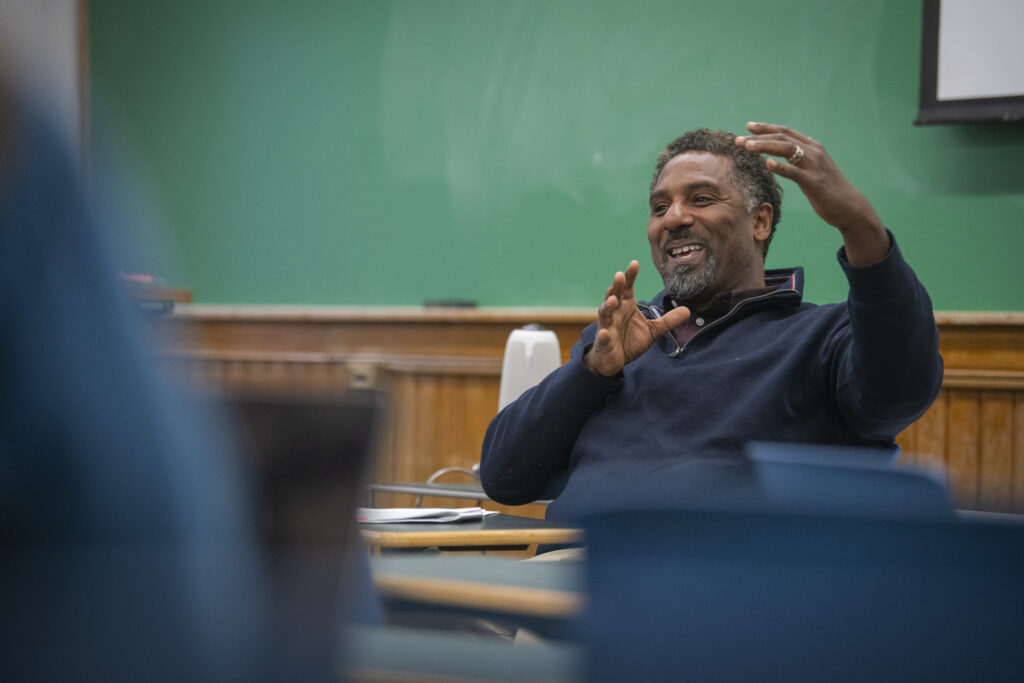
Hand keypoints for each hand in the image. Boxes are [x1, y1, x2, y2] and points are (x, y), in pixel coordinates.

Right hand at [584, 260, 690, 376]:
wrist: (614, 361)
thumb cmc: (629, 342)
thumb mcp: (653, 330)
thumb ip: (668, 320)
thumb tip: (688, 310)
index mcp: (626, 305)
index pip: (627, 287)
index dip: (630, 275)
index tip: (635, 263)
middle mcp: (615, 312)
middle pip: (614, 294)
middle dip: (617, 285)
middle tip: (620, 275)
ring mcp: (607, 326)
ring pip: (605, 312)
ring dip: (607, 305)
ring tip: (613, 300)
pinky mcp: (604, 342)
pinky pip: (603, 337)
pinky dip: (603, 335)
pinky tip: (605, 333)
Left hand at [735, 122, 888, 265]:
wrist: (849, 206)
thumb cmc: (828, 189)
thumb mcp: (813, 169)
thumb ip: (801, 159)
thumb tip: (787, 153)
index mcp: (812, 147)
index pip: (785, 133)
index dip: (766, 128)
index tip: (748, 126)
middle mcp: (814, 152)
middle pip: (783, 138)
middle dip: (759, 137)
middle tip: (739, 140)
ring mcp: (815, 166)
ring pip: (787, 150)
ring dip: (765, 147)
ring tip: (747, 147)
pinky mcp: (815, 182)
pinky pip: (795, 172)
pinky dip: (781, 167)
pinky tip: (768, 164)